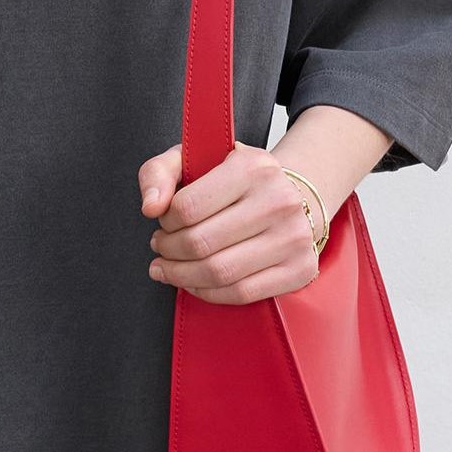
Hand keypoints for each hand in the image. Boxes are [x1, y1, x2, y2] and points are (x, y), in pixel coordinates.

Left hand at [137, 139, 324, 307]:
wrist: (294, 194)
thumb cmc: (238, 180)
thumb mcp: (195, 158)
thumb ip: (159, 172)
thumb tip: (151, 207)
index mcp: (252, 167)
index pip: (188, 207)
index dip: (165, 222)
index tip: (163, 222)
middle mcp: (279, 201)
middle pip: (201, 243)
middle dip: (169, 251)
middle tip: (161, 248)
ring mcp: (294, 237)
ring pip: (219, 273)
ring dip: (181, 276)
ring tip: (169, 268)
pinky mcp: (301, 269)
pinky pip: (241, 293)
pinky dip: (208, 293)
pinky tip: (194, 282)